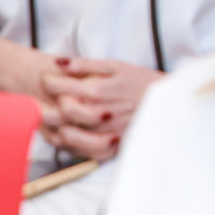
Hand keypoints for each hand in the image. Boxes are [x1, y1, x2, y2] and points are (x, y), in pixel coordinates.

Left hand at [40, 58, 160, 159]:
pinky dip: (70, 144)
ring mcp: (104, 133)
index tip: (46, 79)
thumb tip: (58, 62)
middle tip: (44, 98)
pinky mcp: (111, 148)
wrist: (169, 104)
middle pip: (61, 112)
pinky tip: (67, 134)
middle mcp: (100, 113)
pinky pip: (82, 151)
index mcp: (100, 90)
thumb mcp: (116, 65)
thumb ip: (85, 65)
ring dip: (55, 125)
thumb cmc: (141, 81)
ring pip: (68, 135)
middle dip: (48, 103)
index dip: (48, 82)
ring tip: (53, 117)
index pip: (62, 88)